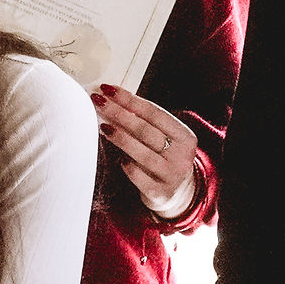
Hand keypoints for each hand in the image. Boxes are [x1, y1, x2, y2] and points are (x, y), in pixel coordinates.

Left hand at [93, 85, 202, 217]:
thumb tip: (113, 101)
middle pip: (145, 131)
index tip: (109, 90)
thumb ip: (146, 123)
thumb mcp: (165, 139)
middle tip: (99, 103)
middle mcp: (182, 155)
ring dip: (119, 137)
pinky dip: (126, 164)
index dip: (130, 100)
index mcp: (185, 136)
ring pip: (141, 152)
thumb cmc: (165, 158)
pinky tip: (118, 157)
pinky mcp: (160, 193)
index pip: (154, 113)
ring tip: (103, 126)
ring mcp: (172, 175)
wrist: (179, 193)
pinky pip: (137, 175)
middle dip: (119, 114)